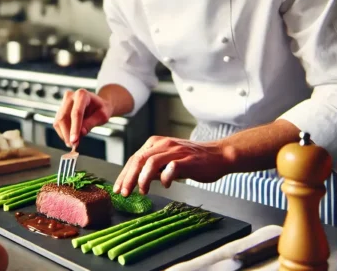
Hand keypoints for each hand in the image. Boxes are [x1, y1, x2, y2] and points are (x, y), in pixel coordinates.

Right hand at [53, 89, 112, 146]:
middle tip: (74, 145)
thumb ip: (91, 123)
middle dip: (68, 133)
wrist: (97, 104)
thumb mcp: (102, 116)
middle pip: (64, 117)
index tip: (74, 141)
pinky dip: (63, 133)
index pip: (76, 113)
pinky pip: (57, 123)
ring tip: (74, 143)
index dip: (74, 128)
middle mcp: (70, 96)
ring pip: (59, 121)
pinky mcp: (60, 110)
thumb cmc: (101, 109)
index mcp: (82, 94)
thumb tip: (80, 133)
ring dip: (64, 134)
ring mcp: (63, 102)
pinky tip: (70, 137)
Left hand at [113, 136, 231, 196]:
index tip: (118, 189)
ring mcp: (175, 151)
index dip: (124, 174)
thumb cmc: (194, 160)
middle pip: (138, 160)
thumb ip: (154, 168)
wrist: (219, 155)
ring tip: (142, 192)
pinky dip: (165, 178)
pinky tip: (165, 186)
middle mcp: (163, 144)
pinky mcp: (187, 159)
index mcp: (156, 143)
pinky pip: (171, 168)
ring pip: (150, 163)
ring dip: (143, 179)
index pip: (134, 158)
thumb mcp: (169, 161)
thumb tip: (137, 180)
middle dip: (128, 178)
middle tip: (123, 193)